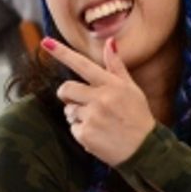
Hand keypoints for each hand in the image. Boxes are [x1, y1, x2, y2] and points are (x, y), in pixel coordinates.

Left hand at [47, 37, 156, 166]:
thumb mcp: (132, 89)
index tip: (45, 42)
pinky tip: (97, 134)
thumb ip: (116, 66)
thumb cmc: (138, 117)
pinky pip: (72, 128)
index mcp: (111, 85)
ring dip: (77, 116)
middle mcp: (100, 99)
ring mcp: (92, 117)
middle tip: (81, 103)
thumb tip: (110, 41)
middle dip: (67, 95)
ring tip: (97, 122)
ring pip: (68, 111)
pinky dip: (82, 132)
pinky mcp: (86, 135)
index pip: (82, 64)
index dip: (62, 53)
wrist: (145, 150)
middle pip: (65, 89)